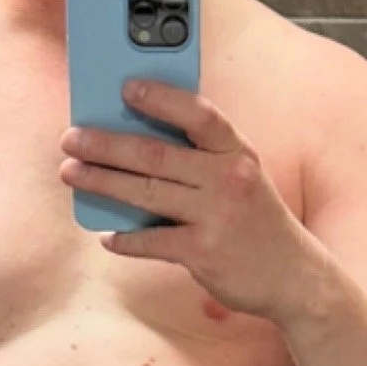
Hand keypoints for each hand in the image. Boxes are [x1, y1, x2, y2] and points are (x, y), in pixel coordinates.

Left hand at [58, 80, 324, 320]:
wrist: (295, 277)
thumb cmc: (256, 221)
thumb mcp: (241, 177)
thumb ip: (202, 157)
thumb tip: (135, 140)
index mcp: (237, 152)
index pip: (199, 114)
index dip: (161, 98)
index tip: (125, 88)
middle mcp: (228, 179)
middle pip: (156, 154)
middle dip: (106, 144)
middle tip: (71, 138)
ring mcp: (216, 216)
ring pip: (146, 193)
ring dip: (102, 181)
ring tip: (72, 173)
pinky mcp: (205, 252)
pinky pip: (152, 241)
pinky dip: (126, 240)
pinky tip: (108, 237)